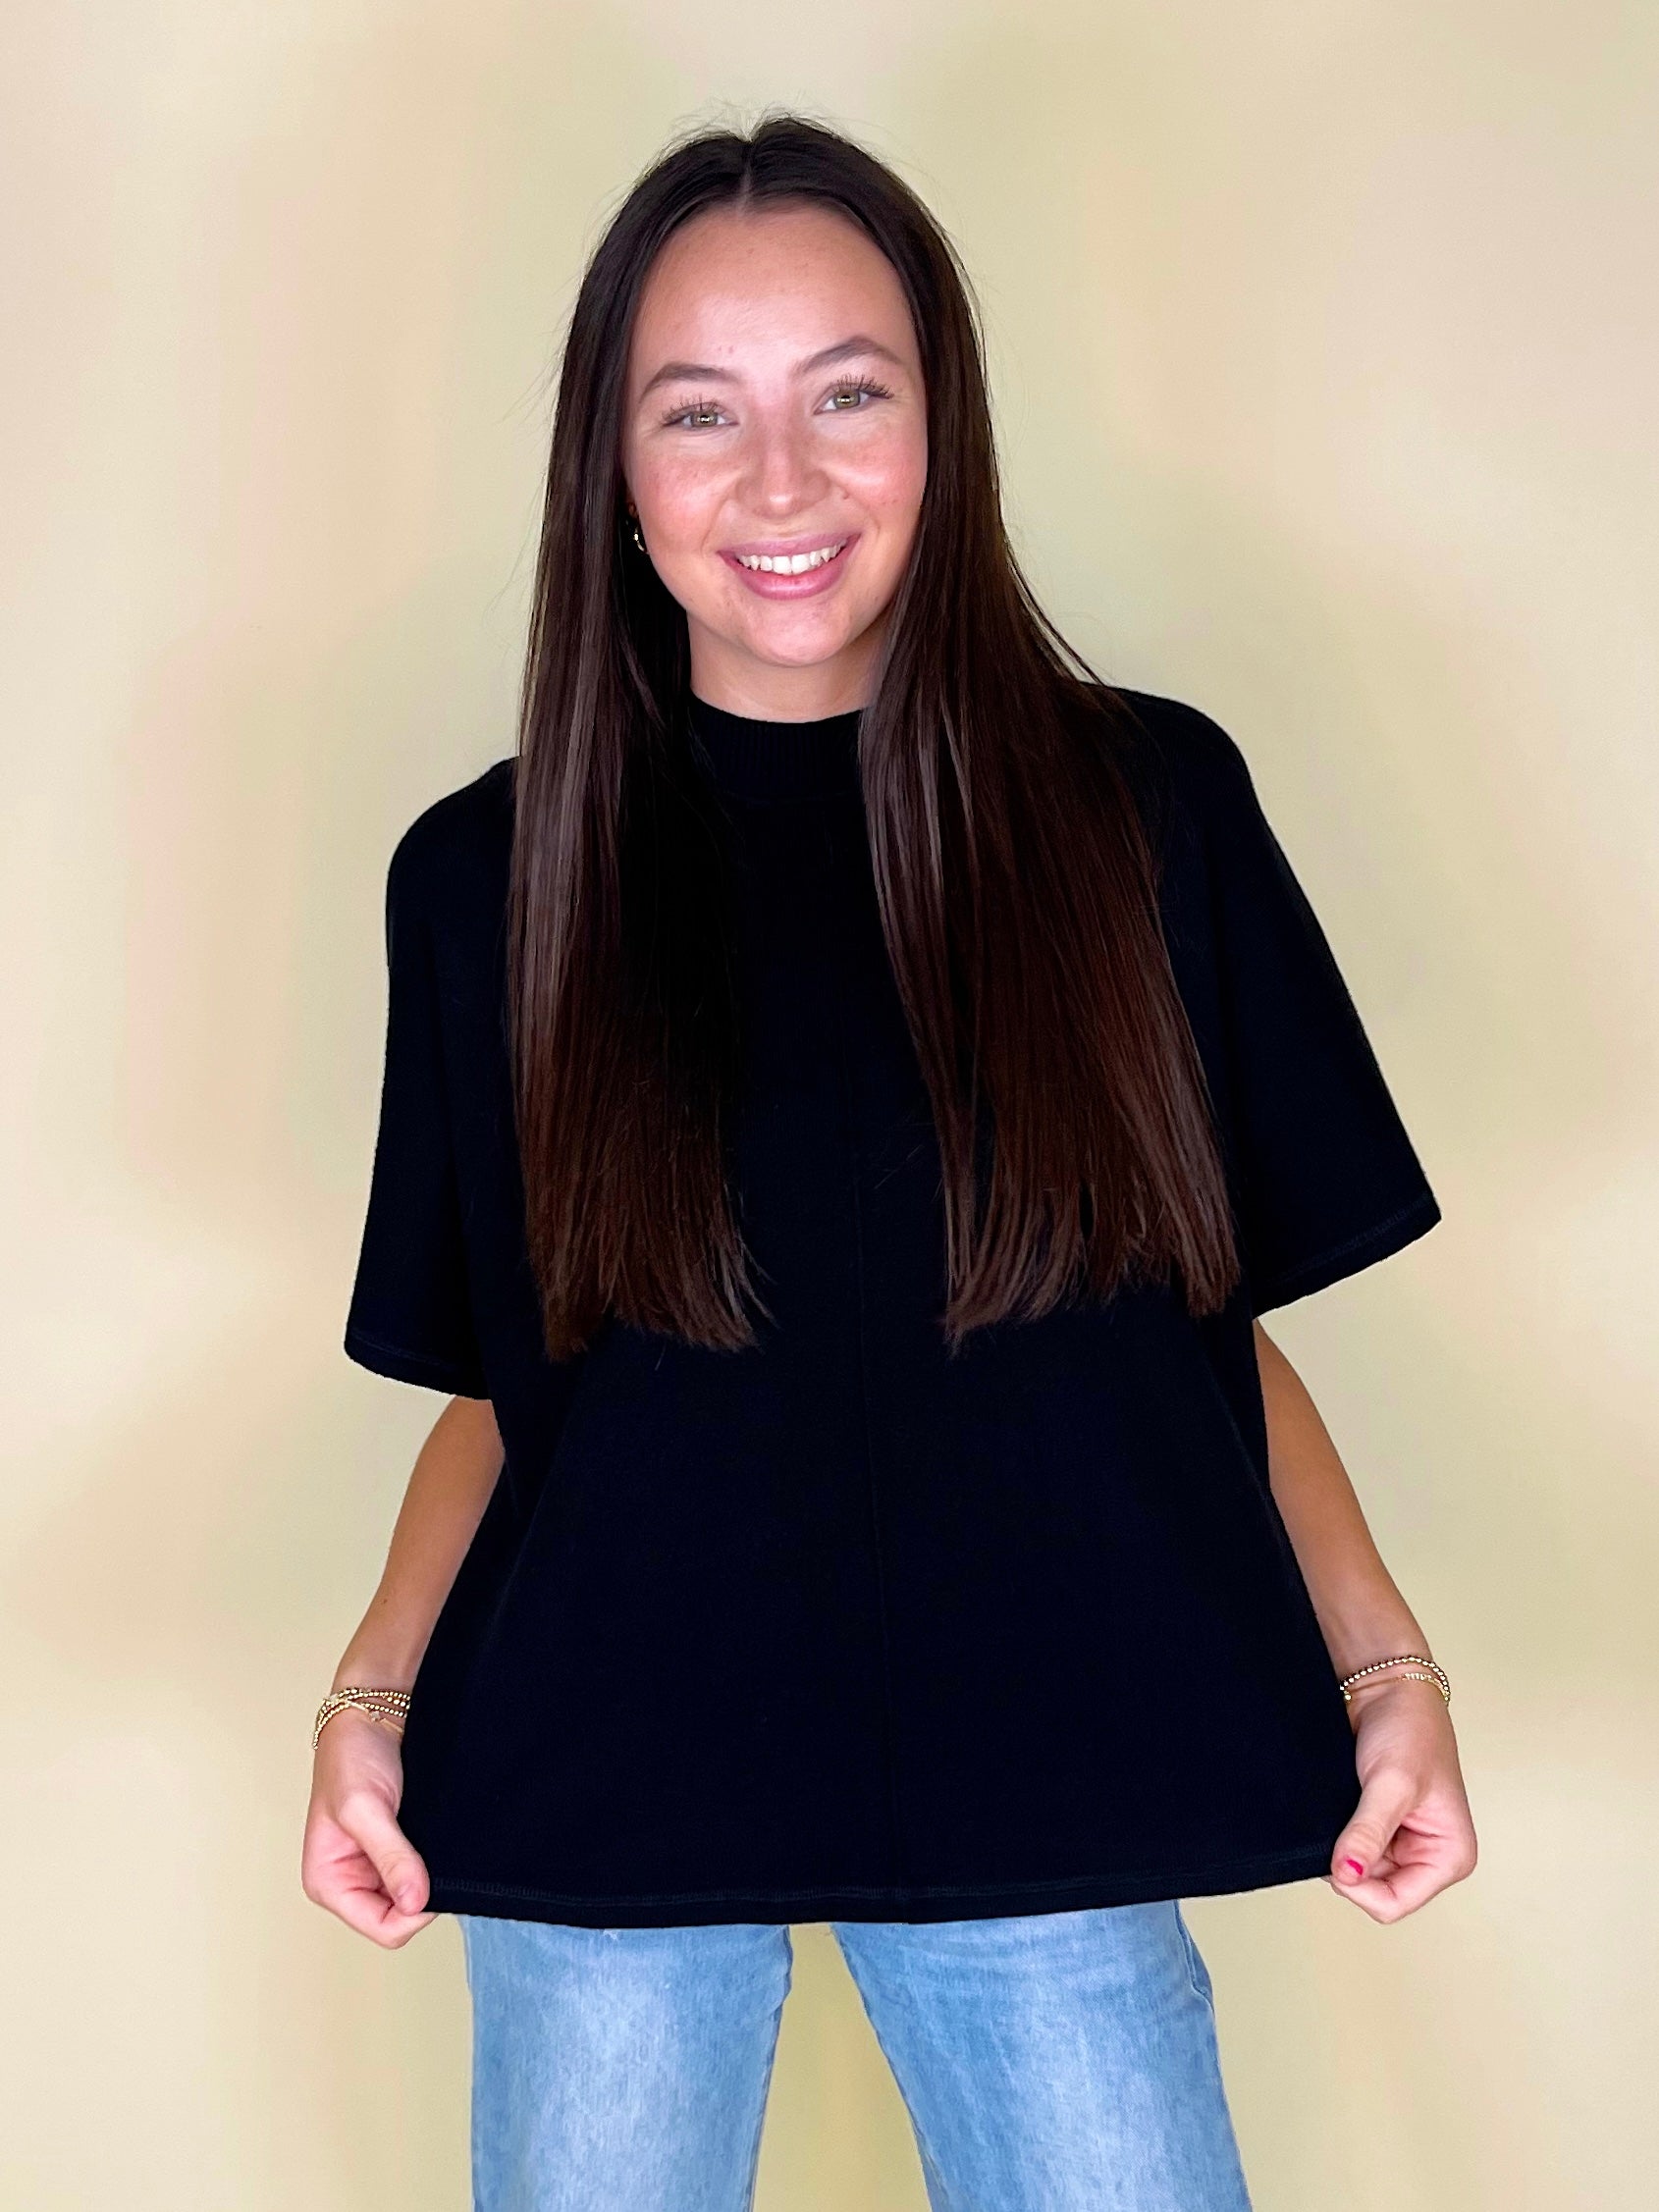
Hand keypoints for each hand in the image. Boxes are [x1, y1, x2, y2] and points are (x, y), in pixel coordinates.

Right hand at [301, 1709, 435, 1947]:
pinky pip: (422, 1871)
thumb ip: (391, 1857)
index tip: (429, 1878)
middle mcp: (350, 1880)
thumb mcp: (365, 1808)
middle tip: (429, 1852)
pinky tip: (433, 1836)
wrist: (373, 1712)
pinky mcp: (395, 1848)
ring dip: (427, 1874)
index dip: (413, 1911)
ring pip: (414, 1896)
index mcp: (328, 1882)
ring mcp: (374, 1866)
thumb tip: (416, 1901)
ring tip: (428, 1838)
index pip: (383, 1928)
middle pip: (400, 1917)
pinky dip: (433, 1859)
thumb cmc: (352, 1755)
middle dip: (420, 1892)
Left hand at [1326, 1676, 1477, 1922]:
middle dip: (1351, 1863)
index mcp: (1449, 1856)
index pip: (1394, 1902)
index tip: (1339, 1855)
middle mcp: (1427, 1856)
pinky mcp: (1377, 1826)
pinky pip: (1348, 1848)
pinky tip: (1337, 1808)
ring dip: (1342, 1846)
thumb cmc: (1410, 1728)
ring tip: (1346, 1807)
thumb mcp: (1391, 1784)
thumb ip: (1368, 1832)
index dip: (1359, 1886)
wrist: (1386, 1688)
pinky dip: (1336, 1834)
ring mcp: (1401, 1842)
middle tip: (1343, 1820)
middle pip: (1373, 1890)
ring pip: (1357, 1871)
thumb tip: (1347, 1873)